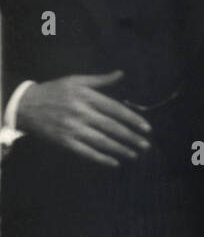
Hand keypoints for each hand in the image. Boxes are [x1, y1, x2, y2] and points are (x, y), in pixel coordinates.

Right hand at [15, 71, 150, 166]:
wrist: (24, 106)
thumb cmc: (53, 91)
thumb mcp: (75, 80)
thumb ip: (100, 80)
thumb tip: (121, 73)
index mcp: (86, 97)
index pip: (115, 109)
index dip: (132, 119)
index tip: (146, 128)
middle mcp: (81, 113)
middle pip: (111, 127)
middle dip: (131, 137)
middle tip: (145, 145)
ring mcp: (72, 129)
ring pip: (101, 141)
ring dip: (120, 149)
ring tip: (135, 154)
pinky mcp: (63, 141)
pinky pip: (86, 152)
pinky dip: (101, 159)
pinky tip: (114, 163)